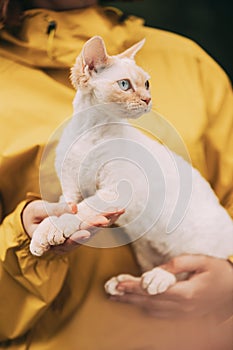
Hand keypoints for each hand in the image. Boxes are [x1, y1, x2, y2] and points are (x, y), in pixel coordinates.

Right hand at [22, 200, 123, 254]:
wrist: (34, 222)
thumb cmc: (34, 217)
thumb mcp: (38, 212)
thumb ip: (55, 210)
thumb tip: (74, 207)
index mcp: (56, 242)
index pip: (70, 240)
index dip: (80, 236)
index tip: (90, 231)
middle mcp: (69, 241)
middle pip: (87, 233)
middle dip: (100, 224)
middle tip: (111, 216)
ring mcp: (77, 235)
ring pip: (95, 229)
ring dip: (108, 219)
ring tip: (120, 210)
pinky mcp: (82, 228)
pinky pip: (96, 223)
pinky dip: (107, 216)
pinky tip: (118, 211)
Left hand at [110, 255, 232, 319]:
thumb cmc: (219, 273)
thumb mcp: (201, 261)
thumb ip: (178, 264)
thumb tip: (157, 270)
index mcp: (186, 293)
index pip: (153, 290)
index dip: (134, 287)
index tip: (118, 284)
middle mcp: (182, 307)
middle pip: (149, 302)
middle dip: (128, 296)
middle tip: (110, 291)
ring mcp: (183, 314)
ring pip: (152, 310)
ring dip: (133, 303)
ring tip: (117, 297)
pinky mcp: (184, 314)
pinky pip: (160, 314)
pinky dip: (145, 308)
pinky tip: (137, 303)